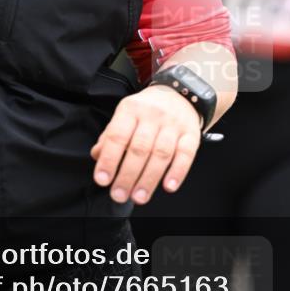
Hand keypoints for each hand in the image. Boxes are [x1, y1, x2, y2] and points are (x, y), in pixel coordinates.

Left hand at [91, 85, 201, 204]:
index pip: (117, 136)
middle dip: (128, 175)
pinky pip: (186, 154)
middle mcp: (152, 115)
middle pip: (139, 148)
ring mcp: (173, 124)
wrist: (178, 93)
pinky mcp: (191, 133)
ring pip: (161, 154)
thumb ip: (110, 136)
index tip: (103, 180)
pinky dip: (178, 172)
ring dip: (149, 179)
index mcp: (131, 109)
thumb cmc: (146, 110)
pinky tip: (168, 186)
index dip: (109, 159)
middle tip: (119, 195)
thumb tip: (98, 156)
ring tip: (139, 196)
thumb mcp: (125, 115)